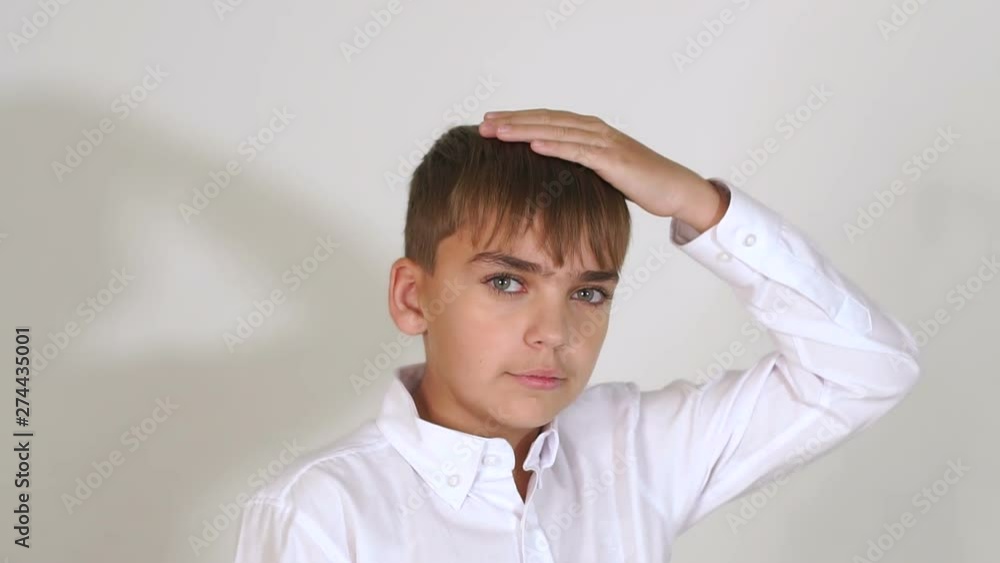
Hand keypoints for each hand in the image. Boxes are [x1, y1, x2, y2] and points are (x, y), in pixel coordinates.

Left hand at [478, 108, 727, 231]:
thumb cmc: (639, 183)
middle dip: (512, 121)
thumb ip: (576, 169)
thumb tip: (549, 178)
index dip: (516, 120)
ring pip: (557, 132)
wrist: (675, 189)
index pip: (546, 120)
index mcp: (589, 131)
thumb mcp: (599, 175)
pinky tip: (533, 147)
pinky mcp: (614, 160)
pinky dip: (555, 147)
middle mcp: (594, 130)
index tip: (488, 123)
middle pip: (546, 121)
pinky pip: (579, 151)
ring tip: (498, 132)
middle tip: (483, 124)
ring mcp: (604, 143)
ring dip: (526, 131)